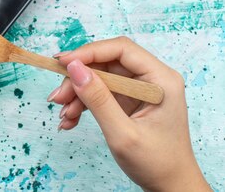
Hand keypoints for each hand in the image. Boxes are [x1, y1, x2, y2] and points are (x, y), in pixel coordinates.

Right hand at [48, 37, 210, 190]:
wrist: (170, 187)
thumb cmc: (157, 163)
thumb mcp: (122, 133)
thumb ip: (98, 99)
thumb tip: (75, 69)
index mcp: (161, 80)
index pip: (121, 49)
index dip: (90, 52)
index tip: (63, 63)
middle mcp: (151, 79)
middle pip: (106, 63)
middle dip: (78, 79)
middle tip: (57, 97)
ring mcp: (139, 89)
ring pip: (99, 78)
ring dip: (77, 94)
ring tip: (63, 114)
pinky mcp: (129, 100)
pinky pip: (100, 92)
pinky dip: (83, 104)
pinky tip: (70, 119)